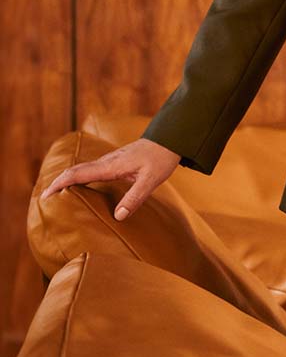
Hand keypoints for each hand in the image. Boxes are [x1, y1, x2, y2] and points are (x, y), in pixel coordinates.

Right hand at [39, 138, 182, 220]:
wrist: (169, 140)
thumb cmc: (161, 159)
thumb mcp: (151, 180)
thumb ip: (135, 197)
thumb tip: (118, 216)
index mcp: (111, 166)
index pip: (78, 174)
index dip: (60, 184)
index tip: (45, 196)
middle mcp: (106, 161)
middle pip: (75, 171)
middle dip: (57, 183)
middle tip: (43, 200)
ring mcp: (110, 160)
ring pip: (82, 169)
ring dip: (67, 180)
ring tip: (55, 196)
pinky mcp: (115, 162)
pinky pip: (90, 169)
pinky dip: (78, 177)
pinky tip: (79, 187)